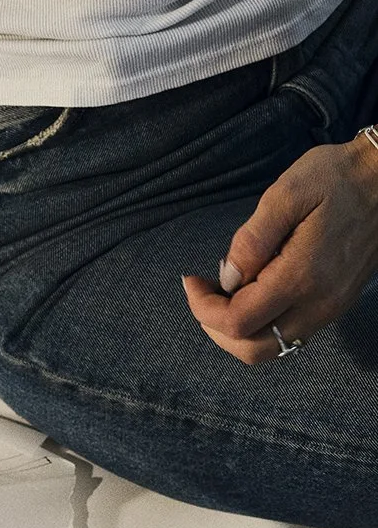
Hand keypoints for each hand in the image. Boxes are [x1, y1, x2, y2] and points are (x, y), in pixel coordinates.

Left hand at [183, 132, 377, 363]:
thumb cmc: (336, 178)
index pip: (238, 322)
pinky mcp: (337, 303)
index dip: (202, 308)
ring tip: (225, 290)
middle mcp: (319, 304)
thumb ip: (252, 240)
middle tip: (204, 290)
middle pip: (253, 349)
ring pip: (273, 347)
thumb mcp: (286, 193)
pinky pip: (292, 332)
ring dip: (239, 329)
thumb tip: (227, 278)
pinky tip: (254, 289)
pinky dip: (263, 323)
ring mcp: (331, 308)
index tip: (191, 279)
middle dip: (216, 327)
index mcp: (301, 277)